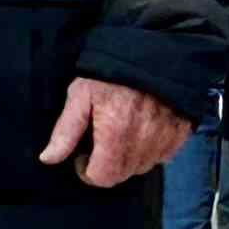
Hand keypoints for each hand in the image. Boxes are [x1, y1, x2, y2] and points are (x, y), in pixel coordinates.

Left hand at [42, 76, 194, 191]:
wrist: (154, 50)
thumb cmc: (112, 72)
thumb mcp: (81, 94)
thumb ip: (66, 130)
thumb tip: (49, 158)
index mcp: (115, 135)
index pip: (102, 177)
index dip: (87, 171)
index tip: (83, 155)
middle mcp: (142, 143)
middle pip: (122, 175)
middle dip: (107, 165)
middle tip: (101, 141)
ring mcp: (164, 139)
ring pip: (142, 167)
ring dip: (129, 159)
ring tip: (122, 133)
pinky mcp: (180, 133)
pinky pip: (163, 156)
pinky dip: (151, 150)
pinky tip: (143, 130)